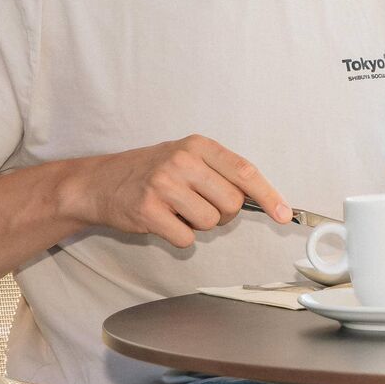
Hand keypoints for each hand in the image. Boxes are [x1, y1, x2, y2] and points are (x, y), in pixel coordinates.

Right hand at [67, 134, 290, 247]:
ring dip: (198, 225)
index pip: (244, 171)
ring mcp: (163, 184)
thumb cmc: (153, 172)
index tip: (284, 213)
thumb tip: (266, 201)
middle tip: (198, 205)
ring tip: (177, 210)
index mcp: (198, 145)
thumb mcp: (187, 158)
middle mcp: (182, 160)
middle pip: (231, 204)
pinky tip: (163, 221)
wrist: (100, 182)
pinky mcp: (148, 210)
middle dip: (222, 214)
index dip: (268, 195)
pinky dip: (179, 236)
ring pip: (210, 223)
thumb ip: (222, 172)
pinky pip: (186, 238)